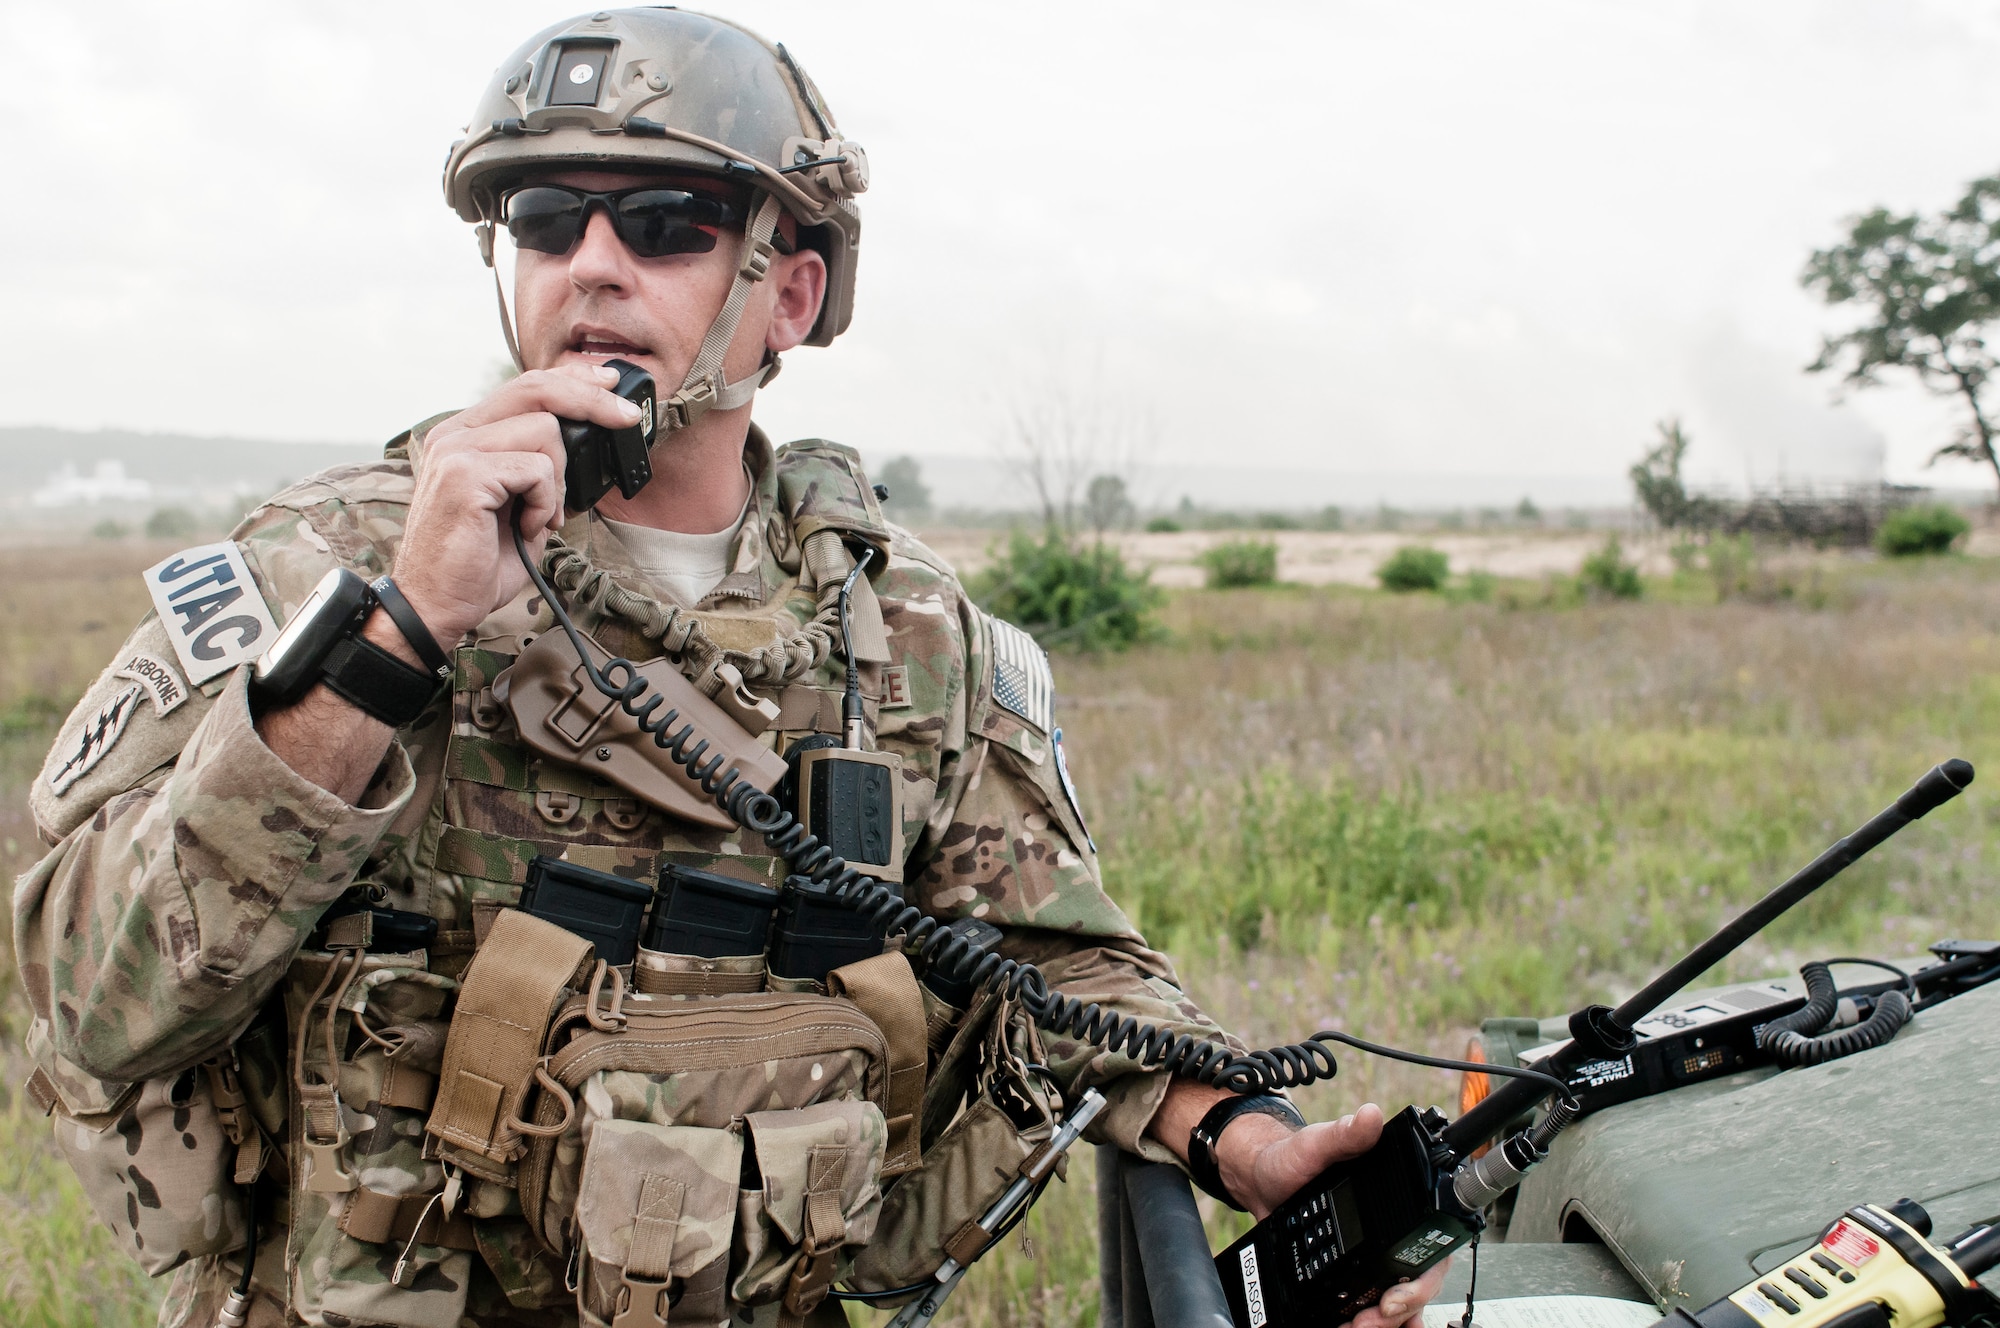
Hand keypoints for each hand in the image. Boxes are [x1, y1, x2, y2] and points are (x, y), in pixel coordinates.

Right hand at [392, 363, 642, 642]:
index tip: (611, 384)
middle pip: (538, 388)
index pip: (525, 386)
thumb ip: (541, 471)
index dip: (573, 381)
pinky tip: (526, 527)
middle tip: (626, 418)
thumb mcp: (519, 505)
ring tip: (539, 517)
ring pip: (545, 430)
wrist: (436, 604)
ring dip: (558, 480)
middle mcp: (455, 433)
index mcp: (465, 435)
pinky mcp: (463, 474)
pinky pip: (536, 469)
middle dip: (592, 400)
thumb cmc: (478, 563)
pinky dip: (545, 503)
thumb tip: (591, 446)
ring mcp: (456, 450)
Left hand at [1218, 1103, 1449, 1327]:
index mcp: (1395, 1206)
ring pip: (1397, 1303)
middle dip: (1403, 1309)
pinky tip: (1355, 1327)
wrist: (1260, 1178)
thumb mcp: (1316, 1145)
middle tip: (1376, 1316)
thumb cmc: (1291, 1158)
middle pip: (1417, 1284)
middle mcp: (1391, 1234)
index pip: (1430, 1248)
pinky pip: (1370, 1305)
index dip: (1423, 1277)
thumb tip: (1370, 1117)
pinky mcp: (1351, 1273)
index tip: (1397, 1293)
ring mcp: (1372, 1257)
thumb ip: (1344, 1135)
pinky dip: (1370, 1321)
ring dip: (1387, 1321)